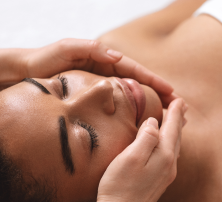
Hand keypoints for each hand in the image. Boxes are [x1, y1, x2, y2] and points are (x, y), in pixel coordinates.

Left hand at [20, 38, 174, 106]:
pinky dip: (133, 108)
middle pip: (138, 82)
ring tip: (166, 112)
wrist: (29, 70)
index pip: (134, 70)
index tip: (171, 91)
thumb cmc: (46, 59)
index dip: (153, 81)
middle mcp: (107, 72)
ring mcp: (103, 84)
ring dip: (150, 102)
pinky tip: (140, 117)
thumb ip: (92, 50)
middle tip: (177, 105)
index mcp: (104, 61)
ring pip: (132, 93)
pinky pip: (119, 101)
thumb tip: (118, 57)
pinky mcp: (96, 95)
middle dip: (159, 93)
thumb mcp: (68, 48)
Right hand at [97, 98, 186, 201]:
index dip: (175, 112)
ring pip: (174, 146)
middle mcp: (169, 165)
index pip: (172, 127)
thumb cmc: (120, 185)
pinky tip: (168, 145)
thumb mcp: (131, 157)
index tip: (179, 99)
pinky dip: (170, 144)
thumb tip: (154, 122)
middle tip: (182, 106)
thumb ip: (146, 137)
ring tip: (178, 122)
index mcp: (164, 155)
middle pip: (176, 136)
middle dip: (178, 120)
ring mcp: (165, 175)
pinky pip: (170, 156)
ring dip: (176, 132)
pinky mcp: (159, 181)